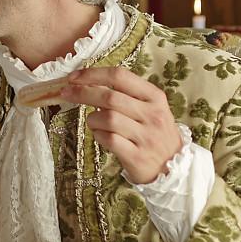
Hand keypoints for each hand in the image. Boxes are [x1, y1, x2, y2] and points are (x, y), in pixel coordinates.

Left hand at [65, 66, 183, 184]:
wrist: (174, 167)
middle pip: (110, 96)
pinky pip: (109, 139)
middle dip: (82, 92)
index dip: (93, 74)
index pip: (120, 76)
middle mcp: (152, 114)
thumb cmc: (154, 133)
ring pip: (107, 118)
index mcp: (155, 97)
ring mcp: (146, 136)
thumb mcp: (149, 109)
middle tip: (66, 93)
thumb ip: (125, 95)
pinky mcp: (137, 156)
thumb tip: (88, 82)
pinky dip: (98, 135)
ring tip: (94, 122)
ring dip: (92, 118)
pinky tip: (101, 135)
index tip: (73, 77)